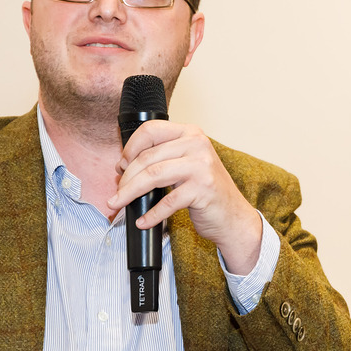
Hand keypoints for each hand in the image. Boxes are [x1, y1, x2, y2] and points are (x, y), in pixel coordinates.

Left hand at [109, 119, 263, 273]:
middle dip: (126, 178)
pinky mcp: (202, 189)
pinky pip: (167, 202)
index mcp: (190, 133)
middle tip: (116, 193)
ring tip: (118, 204)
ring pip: (152, 176)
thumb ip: (161, 158)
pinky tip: (143, 221)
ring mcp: (201, 166)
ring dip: (129, 193)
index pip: (150, 130)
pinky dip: (151, 214)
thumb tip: (123, 165)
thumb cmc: (206, 192)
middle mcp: (197, 144)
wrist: (233, 217)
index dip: (130, 148)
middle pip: (147, 157)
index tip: (121, 166)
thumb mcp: (186, 165)